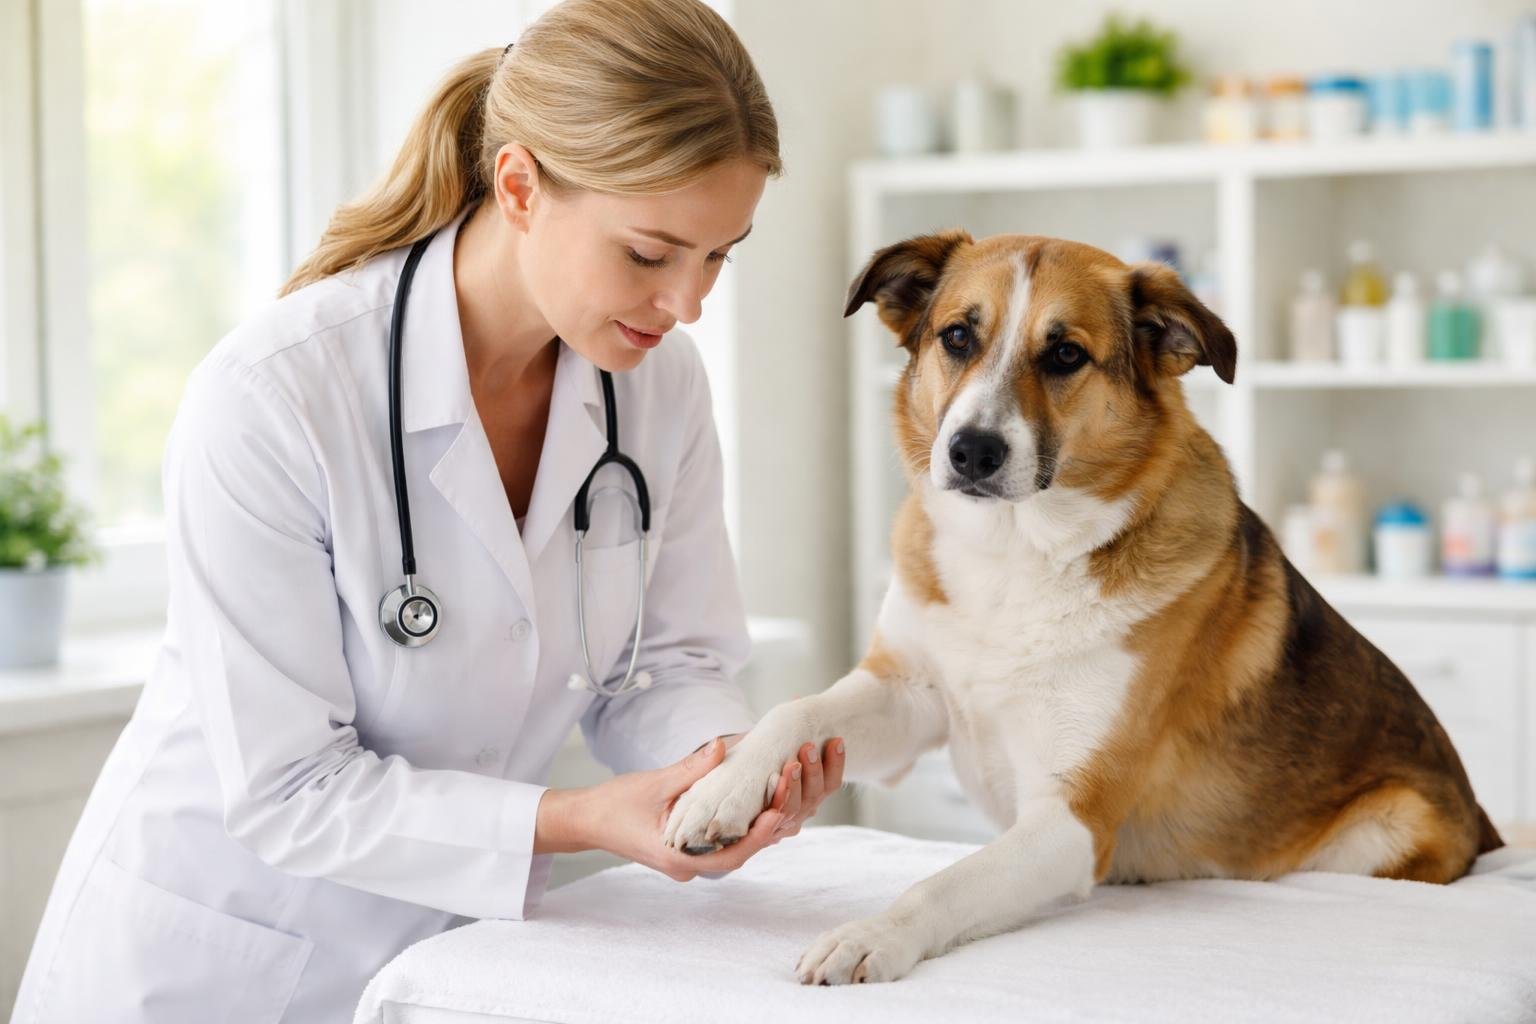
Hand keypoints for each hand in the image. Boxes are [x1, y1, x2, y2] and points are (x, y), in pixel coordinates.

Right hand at [567, 736, 841, 879]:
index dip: (759, 834)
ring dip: (759, 821)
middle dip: (767, 822)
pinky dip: (743, 821)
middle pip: (741, 850)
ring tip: (784, 791)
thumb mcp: (654, 782)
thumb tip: (724, 746)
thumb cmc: (615, 805)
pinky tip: (761, 799)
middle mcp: (690, 866)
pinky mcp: (690, 849)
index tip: (779, 811)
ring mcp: (690, 860)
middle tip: (791, 789)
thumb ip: (691, 768)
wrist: (586, 821)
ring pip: (736, 846)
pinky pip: (725, 839)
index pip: (732, 853)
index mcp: (680, 859)